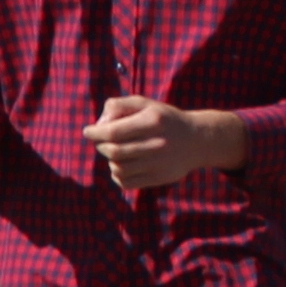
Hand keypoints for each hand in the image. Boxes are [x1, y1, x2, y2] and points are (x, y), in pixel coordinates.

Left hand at [84, 95, 246, 192]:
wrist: (197, 140)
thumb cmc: (163, 119)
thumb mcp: (146, 104)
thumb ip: (119, 106)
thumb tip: (99, 123)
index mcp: (153, 120)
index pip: (114, 131)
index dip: (95, 132)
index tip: (88, 131)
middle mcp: (157, 143)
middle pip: (114, 151)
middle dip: (101, 146)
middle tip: (102, 141)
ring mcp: (159, 163)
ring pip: (118, 168)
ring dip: (110, 160)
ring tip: (115, 152)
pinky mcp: (159, 178)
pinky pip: (126, 182)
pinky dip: (117, 175)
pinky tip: (122, 165)